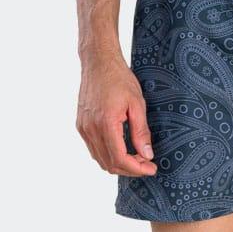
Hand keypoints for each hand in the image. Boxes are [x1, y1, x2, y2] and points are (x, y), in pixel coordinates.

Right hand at [76, 54, 155, 175]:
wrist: (98, 62)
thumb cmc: (119, 78)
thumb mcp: (137, 104)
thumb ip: (141, 132)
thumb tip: (147, 155)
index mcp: (105, 123)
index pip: (120, 159)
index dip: (137, 169)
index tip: (151, 168)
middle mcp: (90, 129)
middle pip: (110, 164)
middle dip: (130, 169)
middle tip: (147, 163)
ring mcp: (83, 128)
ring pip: (100, 160)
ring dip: (119, 164)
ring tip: (137, 157)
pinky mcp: (81, 126)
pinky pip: (94, 149)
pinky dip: (109, 155)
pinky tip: (123, 149)